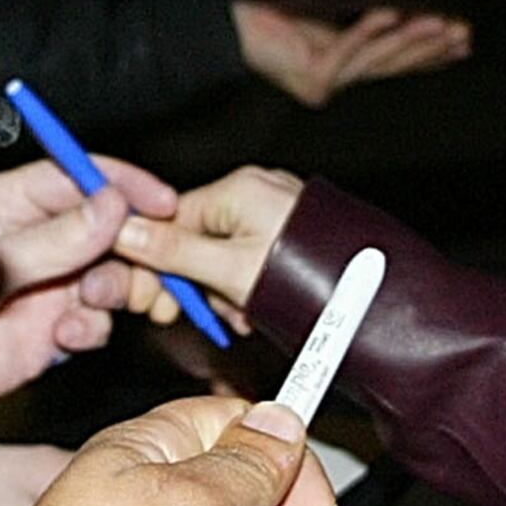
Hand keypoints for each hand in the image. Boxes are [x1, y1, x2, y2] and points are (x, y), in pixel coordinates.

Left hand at [0, 151, 180, 434]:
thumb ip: (49, 243)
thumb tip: (109, 208)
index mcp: (6, 207)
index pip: (78, 178)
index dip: (124, 185)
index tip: (162, 201)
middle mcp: (29, 244)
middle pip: (105, 230)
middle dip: (131, 246)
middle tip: (142, 267)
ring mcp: (38, 290)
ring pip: (107, 277)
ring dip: (114, 291)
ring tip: (92, 305)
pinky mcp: (42, 336)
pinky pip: (93, 323)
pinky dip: (93, 330)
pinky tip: (67, 340)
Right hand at [112, 164, 304, 315]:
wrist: (379, 300)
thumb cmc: (314, 279)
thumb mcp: (231, 271)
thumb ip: (173, 252)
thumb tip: (125, 233)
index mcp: (238, 188)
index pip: (169, 218)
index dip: (152, 261)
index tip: (147, 297)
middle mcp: (258, 190)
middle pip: (196, 237)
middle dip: (193, 283)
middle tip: (192, 316)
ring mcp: (278, 211)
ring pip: (223, 253)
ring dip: (221, 291)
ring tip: (240, 317)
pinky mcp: (294, 234)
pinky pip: (251, 257)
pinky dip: (246, 287)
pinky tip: (256, 311)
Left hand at [235, 0, 474, 106]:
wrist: (226, 22)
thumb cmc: (269, 9)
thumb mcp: (326, 10)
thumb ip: (361, 15)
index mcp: (345, 66)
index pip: (397, 60)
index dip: (432, 52)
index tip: (463, 39)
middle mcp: (338, 81)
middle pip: (394, 64)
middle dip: (432, 47)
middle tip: (463, 33)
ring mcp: (325, 83)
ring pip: (377, 60)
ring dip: (412, 39)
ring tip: (440, 24)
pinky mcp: (310, 76)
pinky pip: (347, 49)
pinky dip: (369, 31)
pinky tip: (390, 14)